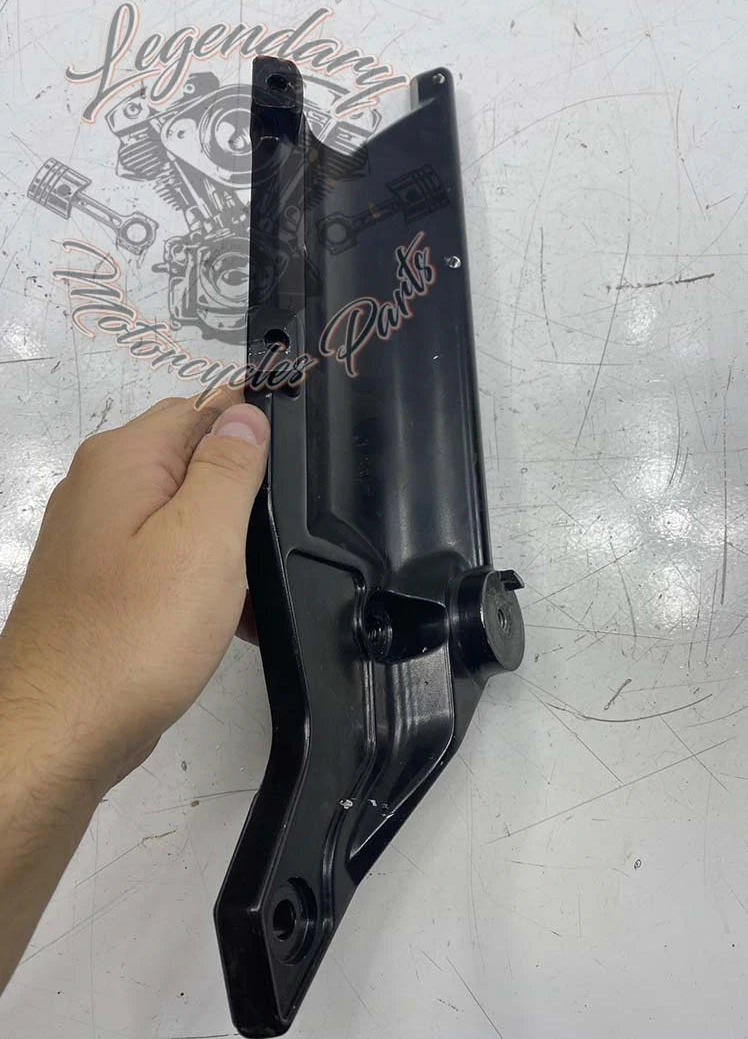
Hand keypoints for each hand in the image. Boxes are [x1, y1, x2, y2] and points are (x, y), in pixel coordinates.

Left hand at [0, 391, 268, 789]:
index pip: (205, 406)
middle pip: (196, 460)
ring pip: (187, 514)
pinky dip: (205, 577)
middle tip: (279, 538)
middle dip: (246, 494)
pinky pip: (169, 557)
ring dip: (230, 544)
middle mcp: (102, 486)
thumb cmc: (135, 635)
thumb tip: (244, 413)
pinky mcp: (104, 581)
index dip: (255, 428)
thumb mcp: (204, 539)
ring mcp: (98, 535)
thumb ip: (228, 468)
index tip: (294, 470)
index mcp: (125, 460)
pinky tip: (231, 617)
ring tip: (258, 590)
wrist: (62, 730)